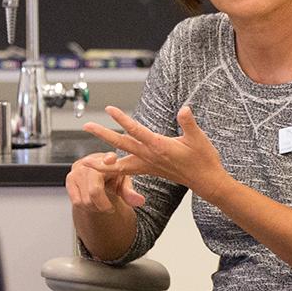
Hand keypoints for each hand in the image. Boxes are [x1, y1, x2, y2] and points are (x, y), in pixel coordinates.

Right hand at [65, 151, 144, 212]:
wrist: (96, 175)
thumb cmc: (113, 177)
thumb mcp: (123, 183)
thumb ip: (130, 193)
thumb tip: (140, 202)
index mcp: (108, 159)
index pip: (109, 158)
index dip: (109, 159)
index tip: (111, 160)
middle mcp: (91, 162)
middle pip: (94, 190)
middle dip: (103, 205)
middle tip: (110, 209)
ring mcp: (78, 170)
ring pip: (85, 199)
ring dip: (95, 208)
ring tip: (101, 204)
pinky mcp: (70, 179)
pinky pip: (77, 201)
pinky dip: (85, 207)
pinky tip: (92, 203)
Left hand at [84, 105, 227, 199]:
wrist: (206, 181)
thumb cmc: (203, 159)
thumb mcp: (199, 138)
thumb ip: (189, 123)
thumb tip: (184, 109)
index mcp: (159, 146)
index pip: (136, 130)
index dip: (122, 118)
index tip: (109, 109)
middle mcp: (150, 156)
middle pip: (121, 144)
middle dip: (103, 135)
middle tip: (86, 126)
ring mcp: (149, 165)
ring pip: (120, 164)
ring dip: (102, 162)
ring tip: (85, 161)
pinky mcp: (151, 170)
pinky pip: (128, 171)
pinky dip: (115, 170)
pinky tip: (108, 168)